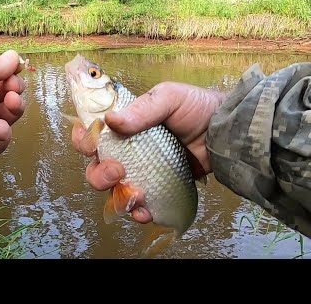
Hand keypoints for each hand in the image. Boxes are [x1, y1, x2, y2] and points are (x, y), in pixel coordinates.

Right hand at [71, 81, 225, 223]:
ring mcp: (142, 172)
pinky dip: (138, 212)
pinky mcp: (158, 189)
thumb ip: (142, 109)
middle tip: (117, 171)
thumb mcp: (169, 97)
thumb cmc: (197, 108)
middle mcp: (128, 150)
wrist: (226, 132)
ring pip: (115, 191)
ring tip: (136, 195)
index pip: (93, 134)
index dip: (84, 141)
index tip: (91, 144)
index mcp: (125, 125)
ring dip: (118, 197)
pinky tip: (144, 211)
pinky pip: (140, 206)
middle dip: (100, 174)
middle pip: (97, 168)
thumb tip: (110, 120)